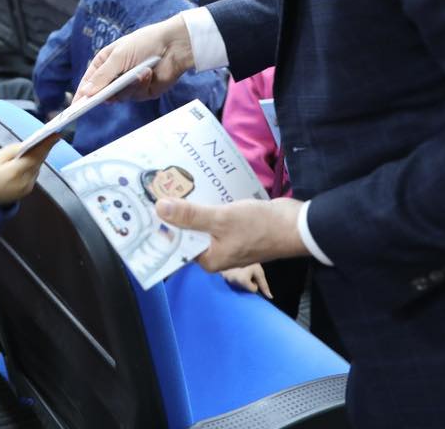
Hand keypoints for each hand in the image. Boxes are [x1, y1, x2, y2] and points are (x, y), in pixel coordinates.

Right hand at [0, 137, 58, 204]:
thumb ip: (12, 150)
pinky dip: (34, 165)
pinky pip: (34, 173)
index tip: (56, 135)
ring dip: (39, 156)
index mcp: (14, 172)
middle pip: (38, 161)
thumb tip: (26, 144)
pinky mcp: (28, 190)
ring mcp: (28, 187)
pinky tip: (31, 158)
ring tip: (41, 145)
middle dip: (45, 148)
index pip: (34, 156)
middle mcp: (25, 181)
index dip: (46, 145)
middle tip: (52, 135)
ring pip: (37, 167)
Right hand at [75, 13, 194, 100]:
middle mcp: (115, 74)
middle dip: (106, 93)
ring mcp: (129, 84)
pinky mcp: (143, 91)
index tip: (75, 106)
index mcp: (106, 62)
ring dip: (128, 86)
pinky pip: (135, 95)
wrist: (174, 45)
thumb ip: (103, 76)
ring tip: (138, 73)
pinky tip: (148, 73)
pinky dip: (141, 84)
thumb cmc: (144, 43)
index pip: (89, 80)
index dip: (82, 93)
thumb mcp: (118, 56)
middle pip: (103, 92)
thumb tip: (86, 93)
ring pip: (119, 97)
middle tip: (106, 96)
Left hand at [156, 197, 307, 270]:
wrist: (298, 225)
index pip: (177, 245)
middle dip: (176, 213)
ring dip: (192, 205)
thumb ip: (190, 216)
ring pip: (202, 222)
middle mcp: (216, 253)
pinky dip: (208, 203)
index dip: (163, 226)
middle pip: (188, 232)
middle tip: (157, 189)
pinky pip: (216, 215)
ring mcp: (227, 239)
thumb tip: (159, 209)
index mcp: (209, 259)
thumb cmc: (259, 227)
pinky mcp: (237, 227)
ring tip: (174, 184)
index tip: (147, 207)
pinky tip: (200, 186)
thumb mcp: (221, 219)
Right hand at [219, 263, 271, 297]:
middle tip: (246, 270)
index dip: (255, 282)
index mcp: (242, 280)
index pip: (253, 290)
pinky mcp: (221, 276)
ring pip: (237, 285)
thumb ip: (264, 285)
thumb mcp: (259, 272)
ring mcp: (225, 279)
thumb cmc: (249, 261)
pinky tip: (234, 270)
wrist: (233, 248)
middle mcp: (232, 281)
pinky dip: (234, 277)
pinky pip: (231, 281)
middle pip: (244, 289)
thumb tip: (270, 297)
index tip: (252, 273)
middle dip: (247, 282)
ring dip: (240, 279)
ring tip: (240, 269)